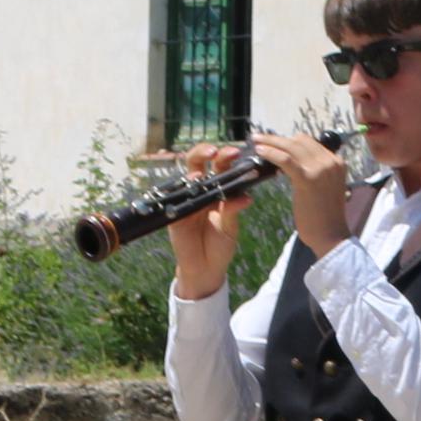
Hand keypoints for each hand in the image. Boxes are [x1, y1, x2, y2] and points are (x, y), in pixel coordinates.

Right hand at [166, 143, 249, 297]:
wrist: (205, 269)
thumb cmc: (219, 245)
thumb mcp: (230, 227)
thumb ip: (233, 210)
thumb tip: (246, 196)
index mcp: (216, 191)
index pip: (219, 167)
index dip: (226, 157)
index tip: (237, 151)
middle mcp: (199, 191)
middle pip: (198, 163)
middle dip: (206, 152)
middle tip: (218, 151)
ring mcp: (185, 200)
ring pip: (186, 175)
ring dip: (196, 165)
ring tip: (207, 161)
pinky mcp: (174, 214)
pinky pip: (178, 199)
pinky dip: (186, 191)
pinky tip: (194, 183)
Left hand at [252, 126, 352, 257]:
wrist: (332, 238)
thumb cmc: (325, 218)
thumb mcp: (324, 188)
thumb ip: (314, 174)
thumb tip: (292, 164)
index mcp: (337, 162)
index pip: (310, 143)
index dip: (290, 141)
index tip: (274, 142)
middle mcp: (331, 161)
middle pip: (300, 141)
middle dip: (278, 138)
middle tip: (260, 138)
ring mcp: (321, 169)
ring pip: (291, 147)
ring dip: (271, 142)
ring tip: (255, 141)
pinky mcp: (308, 179)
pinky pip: (286, 159)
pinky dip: (271, 152)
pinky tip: (260, 151)